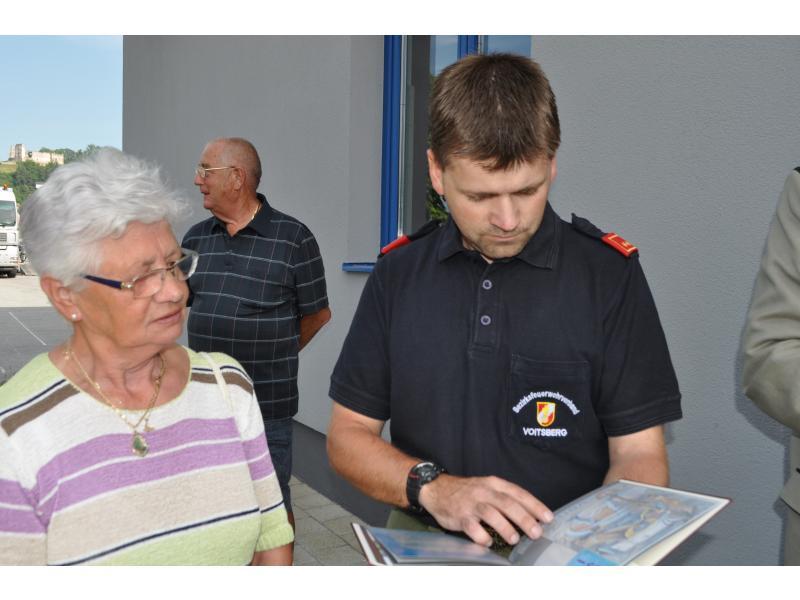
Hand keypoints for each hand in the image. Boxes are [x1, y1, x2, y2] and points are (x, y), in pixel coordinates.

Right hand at [419, 474, 553, 546]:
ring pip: (491, 513)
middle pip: (507, 504)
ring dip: (505, 527)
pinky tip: (488, 542)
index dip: (534, 505)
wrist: (437, 489)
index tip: (547, 517)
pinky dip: (481, 535)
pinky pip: (472, 527)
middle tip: (536, 532)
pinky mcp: (460, 516)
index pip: (518, 493)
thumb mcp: (487, 487)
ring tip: (515, 539)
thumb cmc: (468, 491)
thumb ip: (505, 498)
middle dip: (524, 518)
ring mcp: (471, 504)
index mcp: (494, 483)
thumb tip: (530, 515)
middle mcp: (484, 491)